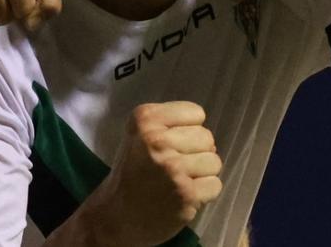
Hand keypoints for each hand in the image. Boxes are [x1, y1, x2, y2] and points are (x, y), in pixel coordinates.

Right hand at [81, 102, 222, 246]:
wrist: (115, 217)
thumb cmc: (130, 173)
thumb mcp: (137, 135)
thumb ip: (167, 124)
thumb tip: (203, 130)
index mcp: (145, 119)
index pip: (195, 113)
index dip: (187, 129)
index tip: (171, 144)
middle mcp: (158, 140)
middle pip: (207, 137)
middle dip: (196, 152)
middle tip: (174, 166)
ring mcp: (174, 168)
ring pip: (214, 161)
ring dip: (201, 173)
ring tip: (180, 181)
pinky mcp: (186, 194)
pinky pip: (215, 184)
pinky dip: (204, 193)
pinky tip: (184, 195)